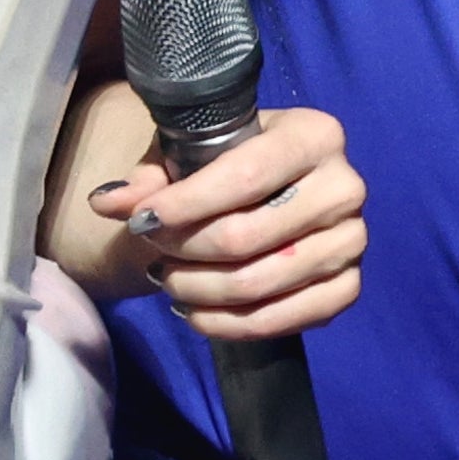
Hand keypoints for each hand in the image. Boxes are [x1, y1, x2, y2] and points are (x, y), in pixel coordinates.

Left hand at [83, 110, 367, 343]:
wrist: (273, 187)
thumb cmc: (228, 161)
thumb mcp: (189, 153)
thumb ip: (150, 178)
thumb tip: (106, 202)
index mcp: (315, 135)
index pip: (244, 177)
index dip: (184, 205)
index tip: (139, 222)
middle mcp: (345, 186)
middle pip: (247, 237)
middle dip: (184, 249)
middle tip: (151, 250)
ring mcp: (352, 241)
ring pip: (257, 284)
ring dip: (197, 289)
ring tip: (167, 279)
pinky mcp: (348, 287)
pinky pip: (282, 321)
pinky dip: (226, 324)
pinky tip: (194, 310)